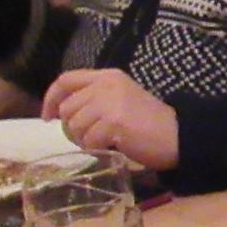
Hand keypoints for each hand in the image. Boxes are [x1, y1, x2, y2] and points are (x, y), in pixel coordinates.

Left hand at [41, 68, 179, 170]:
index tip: (48, 117)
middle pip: (67, 107)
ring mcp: (110, 102)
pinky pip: (88, 140)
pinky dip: (96, 149)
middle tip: (87, 139)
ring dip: (84, 140)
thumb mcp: (120, 99)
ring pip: (74, 125)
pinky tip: (111, 148)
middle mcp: (107, 84)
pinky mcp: (114, 122)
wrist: (179, 135)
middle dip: (70, 128)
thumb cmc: (149, 123)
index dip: (51, 98)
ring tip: (103, 143)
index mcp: (108, 76)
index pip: (66, 80)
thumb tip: (60, 111)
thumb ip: (94, 98)